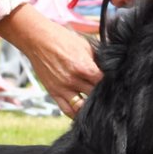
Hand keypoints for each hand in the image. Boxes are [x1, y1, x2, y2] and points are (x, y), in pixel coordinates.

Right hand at [0, 3, 101, 117]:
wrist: (38, 39)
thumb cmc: (61, 39)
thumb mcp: (84, 45)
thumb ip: (96, 60)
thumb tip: (109, 69)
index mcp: (83, 66)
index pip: (103, 82)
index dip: (111, 84)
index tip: (115, 85)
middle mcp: (73, 80)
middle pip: (94, 96)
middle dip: (103, 96)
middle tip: (108, 98)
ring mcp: (63, 88)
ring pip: (81, 107)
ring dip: (89, 108)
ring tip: (96, 107)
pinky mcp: (54, 93)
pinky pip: (67, 110)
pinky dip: (75, 114)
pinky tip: (82, 113)